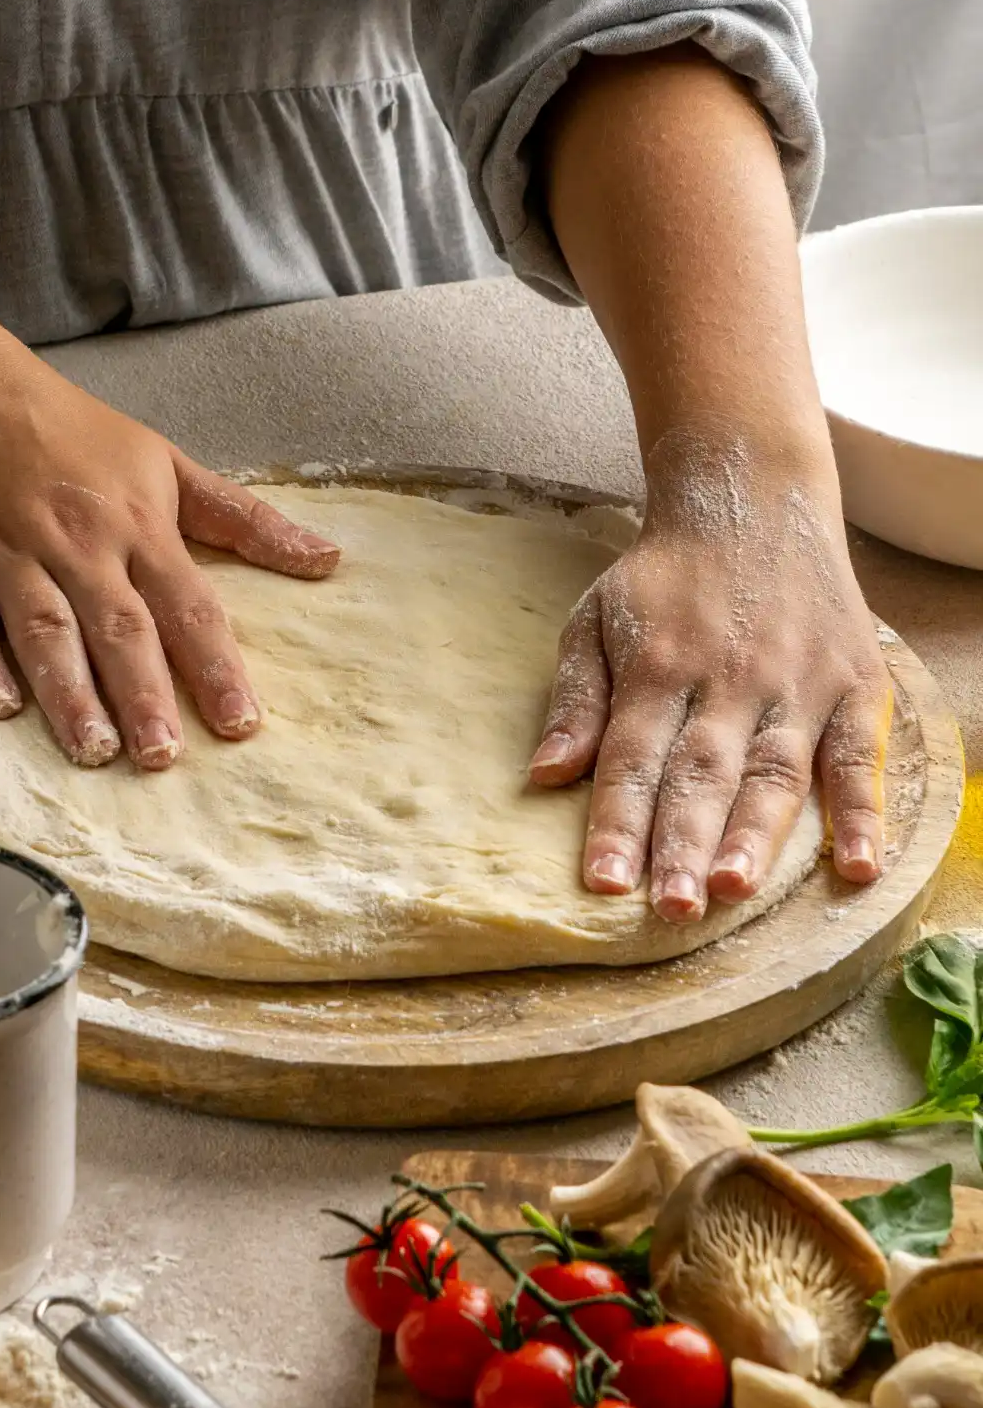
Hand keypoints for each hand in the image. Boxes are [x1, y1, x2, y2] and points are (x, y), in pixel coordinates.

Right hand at [0, 357, 339, 768]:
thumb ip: (243, 520)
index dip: (215, 665)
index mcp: (138, 525)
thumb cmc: (75, 437)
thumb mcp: (168, 464)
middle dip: (143, 693)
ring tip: (93, 750)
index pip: (187, 603)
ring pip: (44, 628)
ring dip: (69, 692)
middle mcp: (78, 543)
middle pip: (117, 625)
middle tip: (162, 758)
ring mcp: (8, 551)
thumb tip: (327, 560)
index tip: (241, 723)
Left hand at [529, 428, 892, 922]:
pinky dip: (862, 812)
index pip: (633, 757)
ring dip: (754, 835)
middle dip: (682, 842)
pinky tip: (858, 867)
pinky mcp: (852, 684)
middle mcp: (727, 678)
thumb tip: (545, 776)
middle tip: (668, 908)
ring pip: (774, 771)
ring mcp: (795, 683)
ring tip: (732, 889)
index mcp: (658, 665)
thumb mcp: (596, 617)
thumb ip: (576, 699)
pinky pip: (856, 756)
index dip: (617, 822)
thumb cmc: (664, 577)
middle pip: (701, 772)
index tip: (602, 883)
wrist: (752, 499)